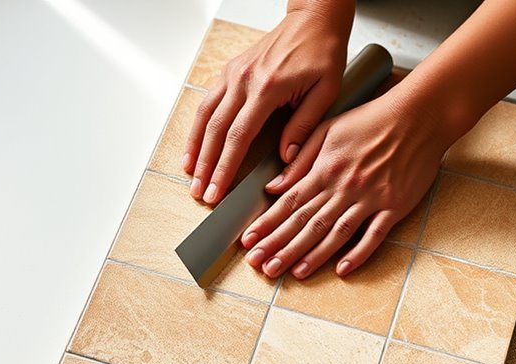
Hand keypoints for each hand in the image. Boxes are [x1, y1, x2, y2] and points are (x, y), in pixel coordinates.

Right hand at [183, 5, 352, 203]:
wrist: (313, 19)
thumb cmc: (322, 51)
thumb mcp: (325, 91)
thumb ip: (303, 126)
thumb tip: (285, 158)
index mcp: (266, 88)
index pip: (238, 137)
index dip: (225, 168)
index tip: (217, 190)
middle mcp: (243, 80)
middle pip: (215, 130)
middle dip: (205, 165)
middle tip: (199, 191)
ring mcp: (233, 73)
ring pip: (204, 115)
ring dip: (195, 147)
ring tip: (190, 172)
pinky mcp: (230, 70)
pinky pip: (207, 101)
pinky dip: (198, 125)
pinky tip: (196, 143)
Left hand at [241, 91, 448, 278]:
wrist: (420, 114)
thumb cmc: (372, 119)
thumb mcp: (327, 130)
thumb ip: (299, 160)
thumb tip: (273, 186)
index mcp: (324, 169)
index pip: (288, 204)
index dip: (267, 225)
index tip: (248, 242)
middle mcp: (343, 187)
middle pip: (306, 224)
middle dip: (281, 247)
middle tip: (262, 266)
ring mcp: (370, 198)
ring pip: (334, 233)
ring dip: (312, 255)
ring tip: (292, 273)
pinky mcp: (394, 206)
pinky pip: (374, 235)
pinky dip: (358, 254)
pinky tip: (342, 270)